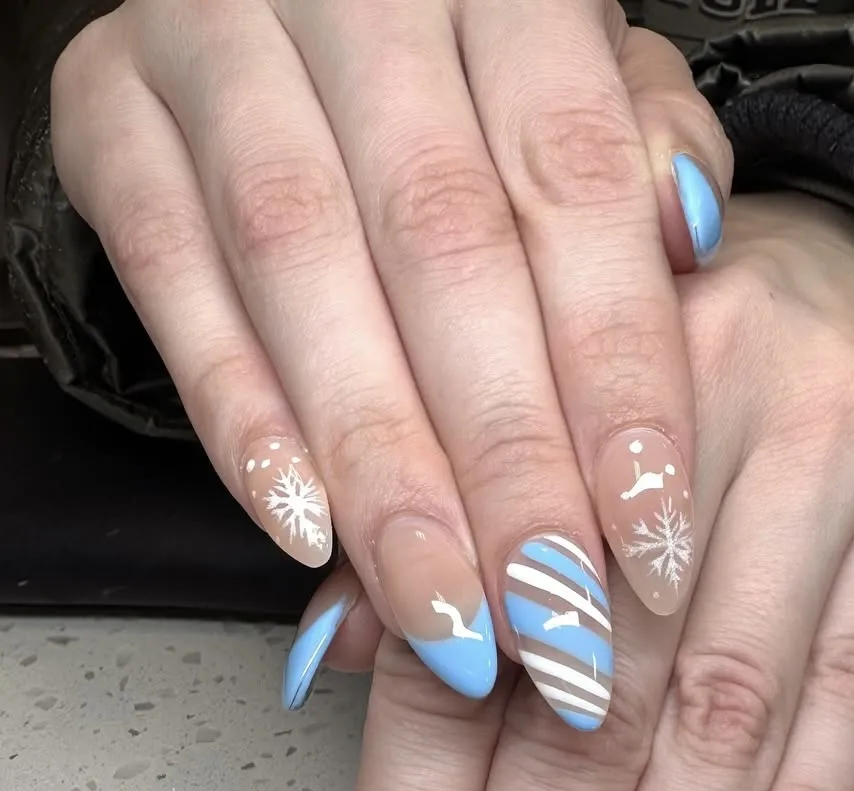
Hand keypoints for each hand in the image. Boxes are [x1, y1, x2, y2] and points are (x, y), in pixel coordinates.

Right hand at [50, 1, 730, 721]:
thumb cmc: (451, 55)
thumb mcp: (568, 68)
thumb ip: (639, 146)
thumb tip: (693, 235)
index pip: (578, 190)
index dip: (619, 378)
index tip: (650, 540)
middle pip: (446, 249)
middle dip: (505, 460)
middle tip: (550, 619)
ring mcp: (216, 42)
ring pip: (304, 270)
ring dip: (380, 468)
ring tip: (443, 614)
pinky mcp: (110, 111)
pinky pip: (171, 280)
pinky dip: (240, 418)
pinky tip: (307, 537)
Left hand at [312, 192, 853, 790]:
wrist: (844, 265)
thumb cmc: (649, 379)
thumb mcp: (523, 440)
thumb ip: (429, 567)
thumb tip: (327, 681)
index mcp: (520, 437)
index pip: (438, 704)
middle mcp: (648, 459)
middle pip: (570, 751)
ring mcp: (796, 482)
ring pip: (709, 751)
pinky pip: (853, 704)